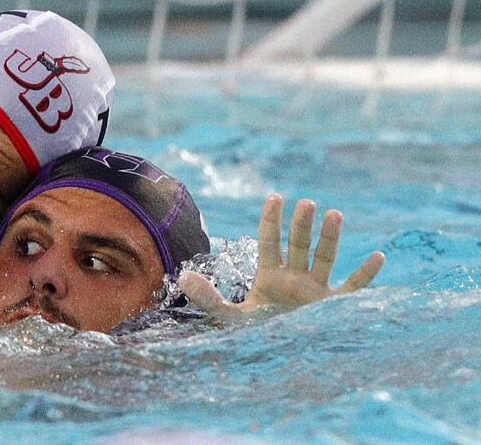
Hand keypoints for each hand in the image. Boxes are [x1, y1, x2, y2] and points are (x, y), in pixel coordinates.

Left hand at [179, 194, 384, 322]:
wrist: (278, 363)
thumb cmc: (255, 338)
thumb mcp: (230, 318)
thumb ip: (208, 297)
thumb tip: (182, 276)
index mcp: (269, 277)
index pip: (270, 242)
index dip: (272, 221)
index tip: (275, 197)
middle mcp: (294, 279)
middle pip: (298, 245)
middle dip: (301, 225)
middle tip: (305, 202)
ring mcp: (315, 292)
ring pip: (325, 258)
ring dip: (330, 237)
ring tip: (334, 212)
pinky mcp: (333, 308)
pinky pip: (353, 289)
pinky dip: (366, 274)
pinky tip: (378, 256)